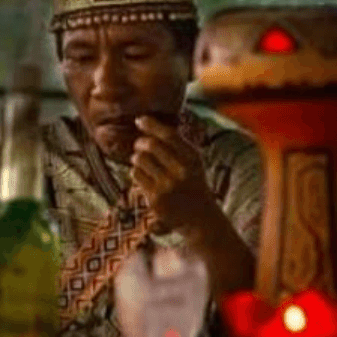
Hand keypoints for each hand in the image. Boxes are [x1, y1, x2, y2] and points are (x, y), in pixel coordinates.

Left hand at [130, 115, 214, 236]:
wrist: (200, 216)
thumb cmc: (192, 181)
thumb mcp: (193, 161)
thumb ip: (177, 144)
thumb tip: (146, 123)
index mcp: (193, 158)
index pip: (169, 135)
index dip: (152, 125)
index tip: (140, 120)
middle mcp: (181, 171)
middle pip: (151, 145)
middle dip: (141, 142)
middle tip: (140, 145)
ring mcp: (168, 186)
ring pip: (140, 159)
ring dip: (137, 157)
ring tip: (142, 161)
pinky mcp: (155, 198)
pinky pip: (136, 175)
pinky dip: (136, 172)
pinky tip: (144, 176)